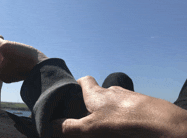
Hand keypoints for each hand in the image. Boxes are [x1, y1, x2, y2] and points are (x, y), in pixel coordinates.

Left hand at [0, 36, 47, 82]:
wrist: (42, 66)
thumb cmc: (24, 57)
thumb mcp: (6, 46)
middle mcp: (4, 76)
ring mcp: (14, 75)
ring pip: (3, 64)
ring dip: (2, 54)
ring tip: (6, 44)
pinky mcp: (21, 72)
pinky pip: (12, 64)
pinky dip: (10, 57)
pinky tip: (15, 49)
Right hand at [52, 76, 186, 137]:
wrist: (159, 121)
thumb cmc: (121, 122)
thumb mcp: (90, 128)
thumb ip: (69, 126)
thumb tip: (51, 124)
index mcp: (97, 94)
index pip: (85, 80)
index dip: (78, 84)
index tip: (74, 91)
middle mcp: (111, 91)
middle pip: (98, 91)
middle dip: (92, 101)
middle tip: (89, 114)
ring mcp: (126, 95)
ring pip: (113, 99)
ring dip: (108, 107)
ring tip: (107, 121)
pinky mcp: (138, 102)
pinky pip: (126, 105)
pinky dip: (122, 111)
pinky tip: (124, 122)